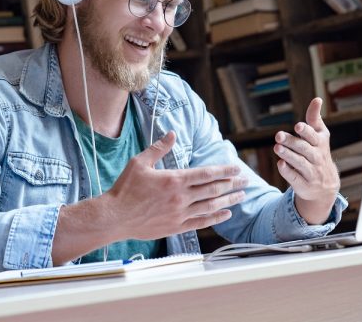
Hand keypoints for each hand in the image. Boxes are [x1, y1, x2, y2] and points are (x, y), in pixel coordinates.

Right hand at [105, 131, 246, 239]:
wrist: (114, 216)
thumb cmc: (125, 188)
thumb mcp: (140, 162)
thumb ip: (159, 148)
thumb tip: (172, 134)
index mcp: (174, 179)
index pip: (207, 173)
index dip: (224, 171)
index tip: (236, 168)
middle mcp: (181, 197)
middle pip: (213, 189)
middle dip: (232, 184)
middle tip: (246, 180)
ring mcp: (180, 214)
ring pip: (211, 206)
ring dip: (229, 200)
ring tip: (241, 196)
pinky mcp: (176, 227)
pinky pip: (201, 222)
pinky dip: (216, 218)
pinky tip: (226, 214)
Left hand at [273, 98, 339, 223]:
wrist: (325, 186)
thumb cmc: (318, 153)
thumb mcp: (319, 136)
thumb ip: (314, 118)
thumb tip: (317, 99)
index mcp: (321, 144)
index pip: (314, 136)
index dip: (306, 131)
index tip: (297, 126)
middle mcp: (317, 158)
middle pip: (304, 149)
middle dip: (292, 142)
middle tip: (278, 136)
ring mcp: (311, 172)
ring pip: (300, 163)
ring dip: (288, 155)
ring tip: (277, 147)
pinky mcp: (303, 184)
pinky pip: (295, 178)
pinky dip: (288, 172)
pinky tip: (280, 164)